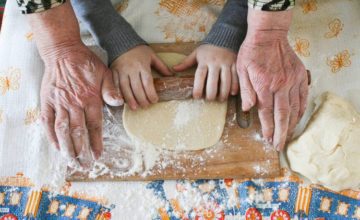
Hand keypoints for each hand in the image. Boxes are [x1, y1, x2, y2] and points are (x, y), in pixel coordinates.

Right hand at [40, 44, 118, 165]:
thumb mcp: (105, 73)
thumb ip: (111, 90)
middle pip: (78, 132)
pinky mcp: (47, 101)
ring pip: (62, 130)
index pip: (94, 125)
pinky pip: (47, 122)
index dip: (96, 142)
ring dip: (67, 148)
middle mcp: (74, 103)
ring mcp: (59, 103)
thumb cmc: (86, 63)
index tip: (98, 155)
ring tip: (71, 162)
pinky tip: (56, 147)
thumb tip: (119, 103)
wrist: (63, 51)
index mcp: (90, 98)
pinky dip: (51, 136)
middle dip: (82, 151)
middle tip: (85, 165)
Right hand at [110, 45, 171, 109]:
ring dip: (130, 99)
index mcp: (142, 65)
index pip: (147, 82)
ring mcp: (121, 71)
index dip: (151, 93)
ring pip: (125, 88)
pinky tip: (122, 101)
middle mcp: (131, 69)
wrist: (121, 41)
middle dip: (142, 99)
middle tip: (146, 106)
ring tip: (135, 108)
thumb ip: (161, 66)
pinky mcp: (113, 72)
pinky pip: (115, 85)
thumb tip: (171, 75)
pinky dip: (119, 94)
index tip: (154, 100)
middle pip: (137, 88)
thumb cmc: (139, 50)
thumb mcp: (152, 55)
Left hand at [173, 44, 237, 100]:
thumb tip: (174, 69)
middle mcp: (215, 62)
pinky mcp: (235, 63)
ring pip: (226, 80)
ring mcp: (226, 63)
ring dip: (223, 92)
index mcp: (204, 61)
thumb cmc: (208, 49)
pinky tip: (232, 93)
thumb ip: (186, 62)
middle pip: (213, 80)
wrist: (224, 36)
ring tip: (221, 99)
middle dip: (211, 93)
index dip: (198, 87)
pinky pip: (236, 76)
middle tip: (209, 100)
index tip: (196, 97)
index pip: (200, 76)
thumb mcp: (196, 53)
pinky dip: (235, 85)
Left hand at [237, 9, 308, 150]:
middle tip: (279, 146)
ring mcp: (292, 81)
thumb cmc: (251, 52)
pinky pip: (303, 97)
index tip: (267, 139)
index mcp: (264, 86)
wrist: (269, 34)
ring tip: (287, 136)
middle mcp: (280, 86)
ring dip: (291, 124)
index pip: (267, 113)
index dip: (267, 129)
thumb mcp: (241, 70)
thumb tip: (248, 109)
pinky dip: (301, 110)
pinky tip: (297, 118)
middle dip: (281, 133)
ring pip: (294, 108)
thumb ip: (246, 91)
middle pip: (282, 115)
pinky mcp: (300, 76)